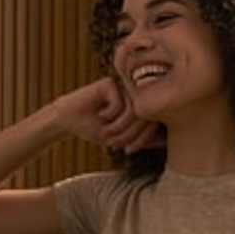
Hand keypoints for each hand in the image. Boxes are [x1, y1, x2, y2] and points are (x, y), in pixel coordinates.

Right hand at [48, 77, 164, 157]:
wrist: (68, 120)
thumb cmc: (94, 128)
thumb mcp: (120, 138)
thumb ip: (142, 139)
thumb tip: (165, 143)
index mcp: (139, 106)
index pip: (153, 121)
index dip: (143, 139)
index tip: (129, 150)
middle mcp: (133, 95)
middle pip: (145, 116)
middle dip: (131, 135)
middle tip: (116, 143)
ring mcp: (122, 87)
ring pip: (134, 110)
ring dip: (120, 127)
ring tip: (107, 132)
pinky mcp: (110, 83)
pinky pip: (119, 103)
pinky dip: (110, 114)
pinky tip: (100, 115)